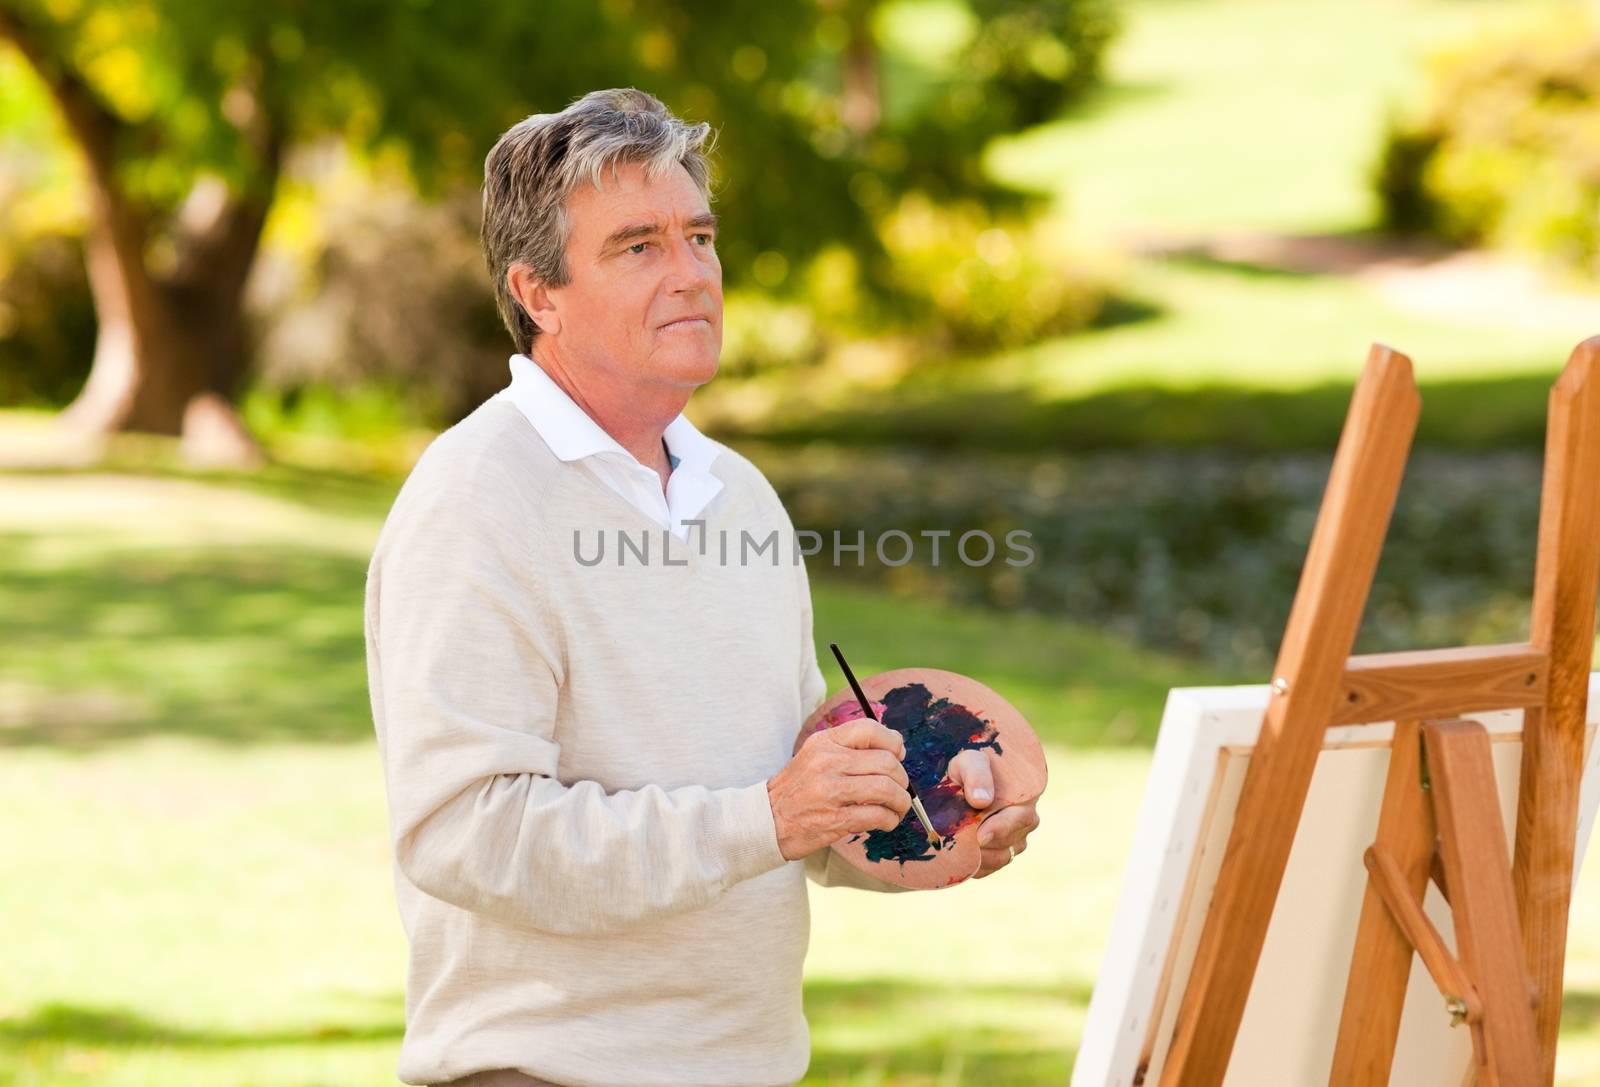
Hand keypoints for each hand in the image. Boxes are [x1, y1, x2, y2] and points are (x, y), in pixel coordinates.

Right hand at [767, 718, 911, 860]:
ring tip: (898, 807)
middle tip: (900, 789)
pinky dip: (890, 820)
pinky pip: (877, 815)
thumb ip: (848, 749)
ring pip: (886, 789)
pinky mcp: (834, 820)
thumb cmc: (798, 789)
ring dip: (901, 801)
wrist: (766, 820)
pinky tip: (886, 822)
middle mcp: (827, 762)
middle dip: (902, 778)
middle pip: (885, 762)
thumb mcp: (815, 756)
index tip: (898, 755)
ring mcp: (830, 791)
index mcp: (824, 742)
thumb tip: (895, 749)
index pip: (869, 729)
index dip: (892, 741)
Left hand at [945, 748, 1040, 878]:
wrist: (956, 781)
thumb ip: (977, 775)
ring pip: (1001, 858)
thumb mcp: (969, 761)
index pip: (1022, 818)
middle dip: (985, 845)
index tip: (980, 836)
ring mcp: (1015, 839)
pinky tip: (959, 855)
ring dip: (980, 857)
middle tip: (961, 843)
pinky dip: (975, 865)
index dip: (1001, 829)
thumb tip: (981, 800)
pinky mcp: (1000, 852)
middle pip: (1011, 842)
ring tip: (957, 847)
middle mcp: (1026, 820)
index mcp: (1026, 796)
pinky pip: (990, 868)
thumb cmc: (967, 766)